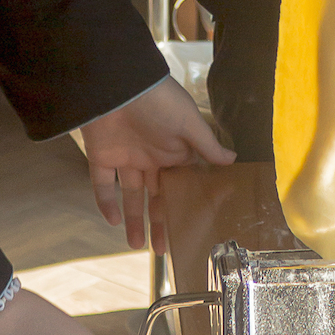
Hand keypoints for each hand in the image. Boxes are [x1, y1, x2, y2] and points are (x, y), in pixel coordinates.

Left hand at [82, 75, 233, 251]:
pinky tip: (113, 221)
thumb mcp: (189, 123)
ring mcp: (125, 157)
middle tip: (162, 250)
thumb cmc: (161, 100)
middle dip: (159, 222)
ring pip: (130, 195)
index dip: (182, 207)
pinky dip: (105, 203)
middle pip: (156, 196)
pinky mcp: (101, 155)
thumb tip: (233, 160)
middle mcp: (150, 157)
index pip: (180, 185)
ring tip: (137, 245)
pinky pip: (102, 184)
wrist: (119, 84)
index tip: (189, 230)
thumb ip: (207, 145)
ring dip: (133, 220)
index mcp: (173, 150)